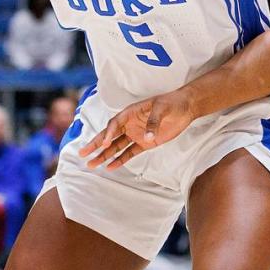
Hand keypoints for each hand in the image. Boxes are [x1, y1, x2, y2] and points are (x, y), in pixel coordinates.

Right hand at [78, 90, 197, 169]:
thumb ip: (153, 123)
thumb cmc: (172, 103)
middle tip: (83, 153)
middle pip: (110, 135)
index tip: (105, 142)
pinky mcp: (145, 143)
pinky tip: (111, 167)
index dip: (109, 132)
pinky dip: (120, 160)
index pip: (115, 123)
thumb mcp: (162, 109)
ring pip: (116, 146)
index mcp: (131, 112)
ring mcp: (136, 134)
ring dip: (105, 155)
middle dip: (96, 144)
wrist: (186, 108)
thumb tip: (146, 138)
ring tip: (92, 164)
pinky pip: (130, 153)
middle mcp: (130, 124)